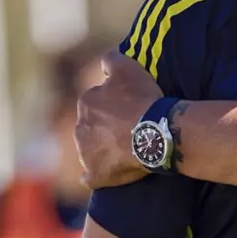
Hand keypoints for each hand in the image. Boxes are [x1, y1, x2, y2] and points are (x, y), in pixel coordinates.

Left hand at [75, 53, 163, 187]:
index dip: (114, 105)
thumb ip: (111, 60)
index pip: (97, 102)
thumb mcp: (128, 68)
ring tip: (124, 150)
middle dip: (104, 128)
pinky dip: (94, 175)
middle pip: (91, 126)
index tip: (129, 108)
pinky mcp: (95, 174)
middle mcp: (81, 128)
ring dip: (101, 149)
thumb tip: (103, 62)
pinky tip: (102, 174)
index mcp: (87, 103)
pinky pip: (90, 177)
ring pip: (90, 150)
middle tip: (128, 129)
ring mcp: (86, 153)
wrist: (155, 133)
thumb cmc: (142, 100)